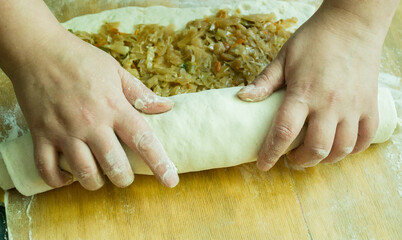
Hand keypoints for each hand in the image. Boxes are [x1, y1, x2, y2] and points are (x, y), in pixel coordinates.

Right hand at [7, 30, 178, 189]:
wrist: (37, 50)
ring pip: (84, 173)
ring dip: (95, 182)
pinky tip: (68, 177)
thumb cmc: (80, 59)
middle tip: (124, 174)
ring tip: (99, 176)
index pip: (143, 141)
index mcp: (114, 107)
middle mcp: (91, 123)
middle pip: (114, 166)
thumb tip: (167, 106)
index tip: (170, 181)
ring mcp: (64, 131)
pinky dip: (58, 180)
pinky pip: (47, 169)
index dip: (159, 164)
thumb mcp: (115, 71)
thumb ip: (140, 93)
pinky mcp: (40, 134)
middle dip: (124, 178)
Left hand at [237, 5, 385, 169]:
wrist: (352, 24)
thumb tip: (242, 98)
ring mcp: (353, 106)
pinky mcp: (370, 105)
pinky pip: (364, 139)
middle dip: (300, 161)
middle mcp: (330, 104)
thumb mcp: (284, 57)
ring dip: (324, 159)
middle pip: (316, 148)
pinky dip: (352, 150)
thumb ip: (264, 81)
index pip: (283, 132)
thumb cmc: (314, 39)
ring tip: (313, 154)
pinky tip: (339, 147)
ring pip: (341, 149)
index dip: (270, 153)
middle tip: (291, 158)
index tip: (263, 165)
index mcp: (303, 93)